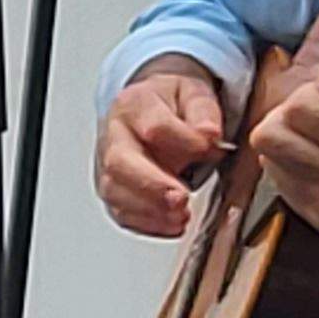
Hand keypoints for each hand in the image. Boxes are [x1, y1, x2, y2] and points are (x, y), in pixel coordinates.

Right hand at [97, 56, 234, 237]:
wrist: (149, 110)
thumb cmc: (171, 103)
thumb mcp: (194, 92)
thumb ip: (204, 111)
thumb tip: (209, 134)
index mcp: (134, 105)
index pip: (154, 127)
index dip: (183, 141)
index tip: (210, 148)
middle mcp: (114, 136)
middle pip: (120, 162)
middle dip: (151, 185)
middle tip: (181, 198)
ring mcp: (108, 165)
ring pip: (115, 192)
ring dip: (149, 210)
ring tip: (182, 216)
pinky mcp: (114, 190)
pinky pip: (121, 213)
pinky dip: (147, 224)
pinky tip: (172, 225)